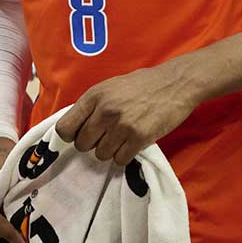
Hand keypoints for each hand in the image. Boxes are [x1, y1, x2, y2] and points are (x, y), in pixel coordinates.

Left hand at [55, 65, 198, 164]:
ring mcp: (122, 125)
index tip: (80, 135)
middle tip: (107, 136)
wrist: (176, 83)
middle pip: (82, 144)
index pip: (65, 128)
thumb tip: (76, 126)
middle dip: (93, 144)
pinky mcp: (139, 138)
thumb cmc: (144, 84)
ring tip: (123, 137)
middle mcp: (105, 110)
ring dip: (111, 150)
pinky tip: (133, 142)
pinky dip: (125, 155)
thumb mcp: (111, 86)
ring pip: (101, 154)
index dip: (71, 136)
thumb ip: (93, 105)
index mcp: (95, 95)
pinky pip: (120, 159)